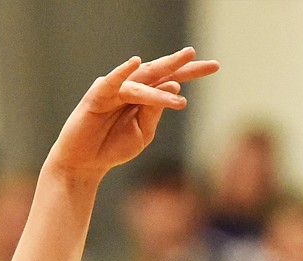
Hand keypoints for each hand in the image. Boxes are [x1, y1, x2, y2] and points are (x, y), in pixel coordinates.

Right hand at [46, 48, 218, 180]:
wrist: (86, 163)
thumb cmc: (113, 147)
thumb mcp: (143, 133)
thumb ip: (156, 112)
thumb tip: (173, 86)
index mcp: (145, 97)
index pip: (171, 79)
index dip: (192, 72)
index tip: (215, 66)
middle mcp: (131, 87)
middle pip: (158, 71)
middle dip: (178, 63)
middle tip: (196, 55)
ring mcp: (115, 90)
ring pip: (141, 82)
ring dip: (158, 80)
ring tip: (178, 83)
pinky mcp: (98, 96)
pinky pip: (113, 82)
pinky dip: (123, 73)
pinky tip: (135, 63)